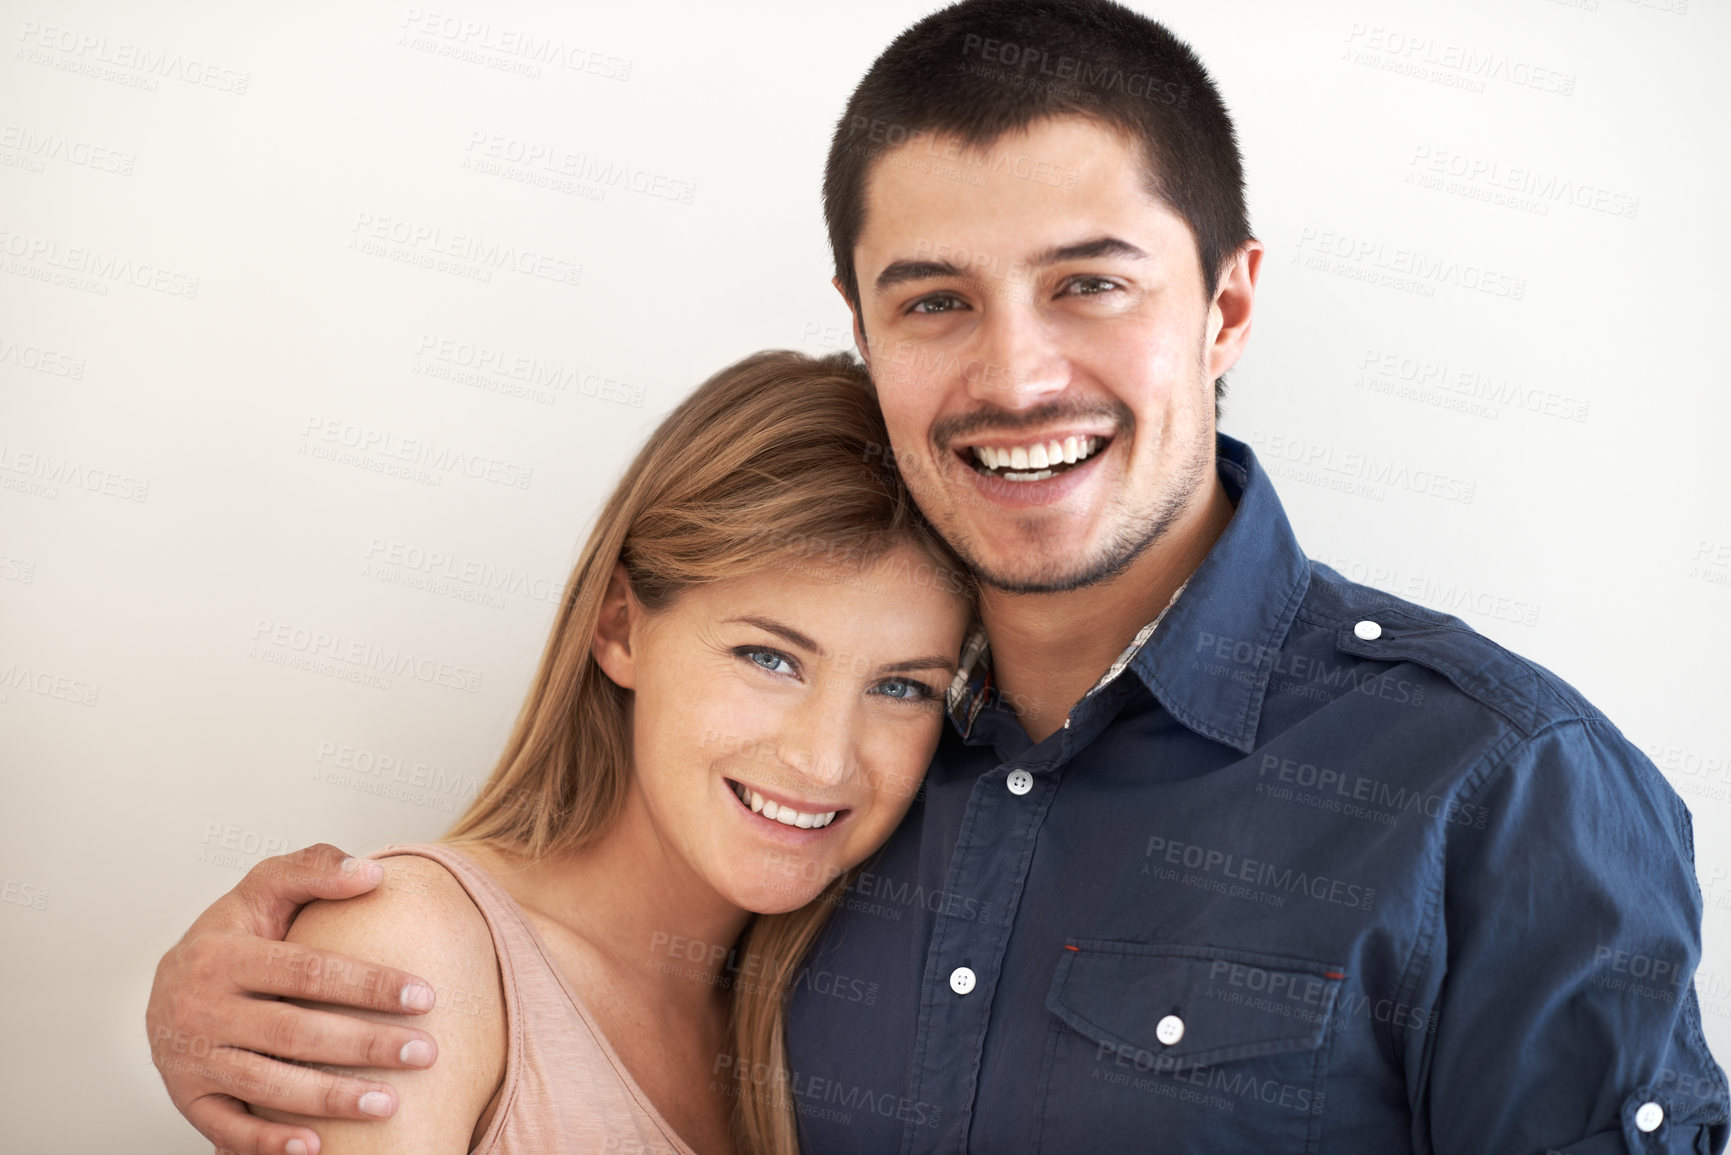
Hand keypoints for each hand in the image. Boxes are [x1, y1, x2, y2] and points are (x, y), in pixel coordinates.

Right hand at [147, 844, 442, 1154]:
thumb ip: (314, 867)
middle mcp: (199, 1009)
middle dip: (365, 1045)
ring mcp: (190, 1059)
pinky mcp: (188, 1099)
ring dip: (331, 1099)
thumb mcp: (264, 888)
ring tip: (390, 1103)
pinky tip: (316, 1146)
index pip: (307, 971)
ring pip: (267, 1084)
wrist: (169, 982)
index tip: (424, 996)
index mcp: (221, 954)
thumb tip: (370, 873)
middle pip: (294, 1033)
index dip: (368, 984)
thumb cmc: (235, 932)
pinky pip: (228, 1128)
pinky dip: (269, 1143)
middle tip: (425, 1053)